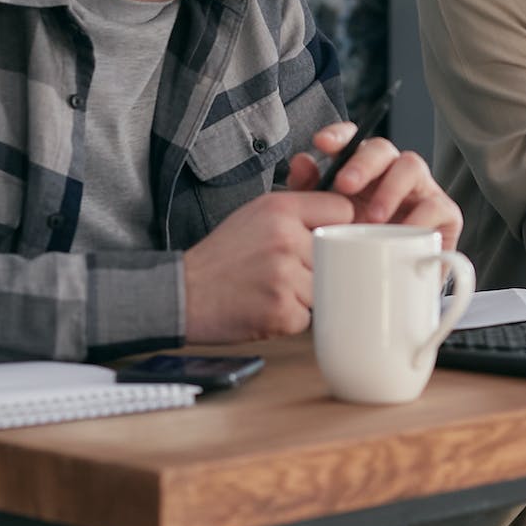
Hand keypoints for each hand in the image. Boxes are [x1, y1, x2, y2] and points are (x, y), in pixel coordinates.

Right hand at [182, 191, 352, 342]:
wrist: (183, 293)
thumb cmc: (221, 255)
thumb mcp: (256, 214)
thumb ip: (298, 211)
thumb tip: (343, 211)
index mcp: (281, 208)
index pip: (342, 211)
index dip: (336, 228)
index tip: (324, 239)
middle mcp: (285, 238)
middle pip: (335, 255)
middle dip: (316, 267)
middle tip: (284, 271)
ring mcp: (285, 276)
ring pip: (324, 288)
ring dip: (304, 295)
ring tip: (272, 289)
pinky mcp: (282, 311)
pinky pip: (308, 317)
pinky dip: (291, 317)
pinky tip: (265, 306)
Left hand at [289, 125, 463, 248]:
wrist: (388, 295)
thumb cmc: (356, 253)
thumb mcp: (323, 225)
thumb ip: (309, 194)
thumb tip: (300, 162)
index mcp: (362, 172)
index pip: (353, 141)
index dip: (339, 136)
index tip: (321, 144)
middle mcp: (392, 175)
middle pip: (382, 149)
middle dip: (362, 163)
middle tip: (344, 186)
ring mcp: (420, 192)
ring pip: (412, 165)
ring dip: (390, 188)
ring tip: (373, 217)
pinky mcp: (444, 215)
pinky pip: (437, 205)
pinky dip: (420, 218)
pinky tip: (404, 233)